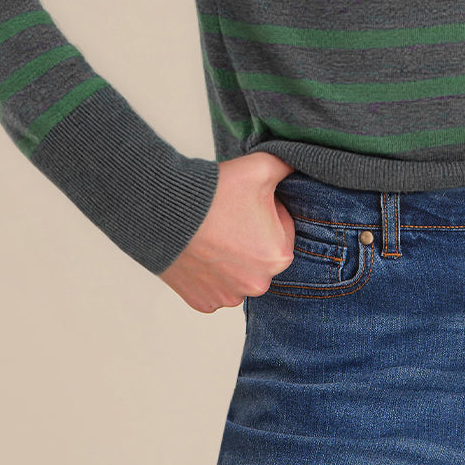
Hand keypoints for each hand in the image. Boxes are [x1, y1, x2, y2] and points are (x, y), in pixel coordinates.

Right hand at [158, 151, 295, 312]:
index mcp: (278, 257)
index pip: (282, 228)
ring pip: (238, 273)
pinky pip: (215, 287)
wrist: (164, 211)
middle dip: (250, 236)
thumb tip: (301, 162)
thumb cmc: (214, 193)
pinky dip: (210, 273)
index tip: (246, 202)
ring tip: (213, 232)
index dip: (266, 211)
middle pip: (261, 253)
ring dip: (231, 257)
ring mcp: (228, 297)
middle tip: (229, 215)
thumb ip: (288, 166)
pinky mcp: (203, 302)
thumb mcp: (260, 167)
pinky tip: (201, 251)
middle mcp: (257, 285)